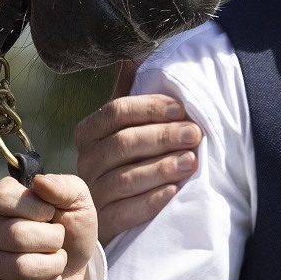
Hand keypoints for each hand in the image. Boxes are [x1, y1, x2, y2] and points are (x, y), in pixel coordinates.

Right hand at [0, 172, 98, 279]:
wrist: (75, 269)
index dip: (34, 207)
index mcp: (0, 200)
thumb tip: (39, 182)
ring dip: (52, 266)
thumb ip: (63, 186)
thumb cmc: (71, 228)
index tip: (51, 213)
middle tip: (59, 240)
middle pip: (16, 235)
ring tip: (56, 261)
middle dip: (52, 241)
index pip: (2, 197)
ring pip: (19, 267)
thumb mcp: (78, 201)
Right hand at [75, 61, 201, 243]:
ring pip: (126, 178)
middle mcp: (85, 161)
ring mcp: (92, 194)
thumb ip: (126, 95)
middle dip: (163, 136)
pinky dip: (150, 200)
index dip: (150, 108)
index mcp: (88, 132)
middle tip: (195, 134)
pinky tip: (173, 192)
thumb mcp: (119, 127)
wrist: (103, 214)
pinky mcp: (103, 223)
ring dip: (162, 167)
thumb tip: (133, 56)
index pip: (116, 112)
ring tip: (191, 161)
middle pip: (124, 143)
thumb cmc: (120, 161)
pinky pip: (126, 212)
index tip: (180, 108)